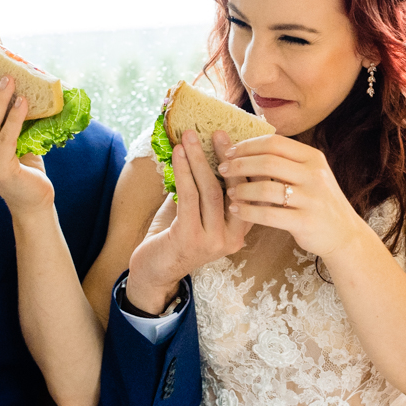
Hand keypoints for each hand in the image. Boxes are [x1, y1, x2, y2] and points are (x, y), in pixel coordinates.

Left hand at [125, 129, 250, 313]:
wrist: (153, 273)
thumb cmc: (173, 239)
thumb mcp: (195, 211)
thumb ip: (203, 188)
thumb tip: (201, 148)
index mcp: (240, 229)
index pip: (252, 192)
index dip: (245, 164)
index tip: (235, 138)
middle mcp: (233, 237)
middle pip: (235, 188)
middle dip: (224, 156)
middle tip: (215, 132)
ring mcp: (214, 240)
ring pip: (210, 189)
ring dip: (198, 159)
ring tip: (188, 138)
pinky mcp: (191, 238)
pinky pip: (189, 196)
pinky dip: (183, 171)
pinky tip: (178, 155)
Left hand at [219, 135, 372, 259]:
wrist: (343, 234)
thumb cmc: (318, 201)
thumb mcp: (309, 174)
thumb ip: (285, 161)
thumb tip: (245, 146)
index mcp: (312, 158)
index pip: (274, 142)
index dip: (247, 145)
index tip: (229, 151)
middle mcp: (314, 175)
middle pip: (268, 161)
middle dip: (240, 164)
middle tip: (222, 169)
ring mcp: (312, 198)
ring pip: (266, 188)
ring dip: (242, 189)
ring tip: (229, 192)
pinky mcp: (305, 221)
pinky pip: (268, 214)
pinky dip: (248, 212)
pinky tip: (236, 210)